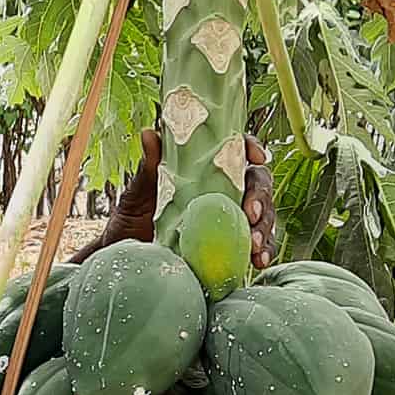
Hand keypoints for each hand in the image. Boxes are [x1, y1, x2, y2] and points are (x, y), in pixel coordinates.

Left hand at [88, 129, 276, 267]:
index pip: (237, 150)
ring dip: (265, 228)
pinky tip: (259, 260)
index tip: (256, 156)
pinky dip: (264, 250)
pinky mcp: (233, 245)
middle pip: (258, 182)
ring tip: (254, 245)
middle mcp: (225, 189)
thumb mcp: (138, 193)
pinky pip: (257, 245)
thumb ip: (149, 166)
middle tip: (250, 214)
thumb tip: (150, 134)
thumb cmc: (133, 219)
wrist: (129, 255)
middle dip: (260, 197)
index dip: (252, 148)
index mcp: (207, 168)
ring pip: (264, 214)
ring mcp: (231, 217)